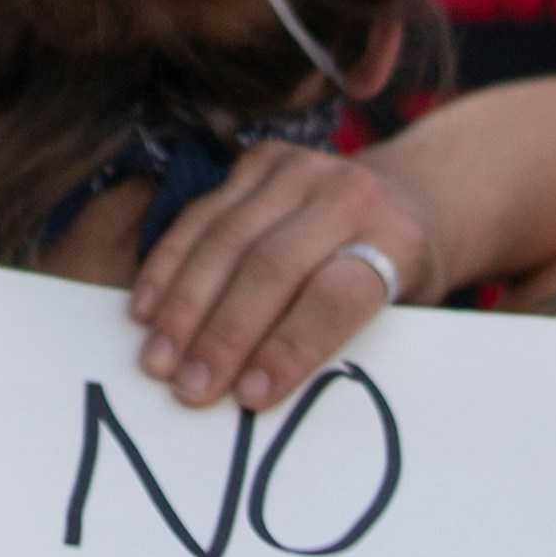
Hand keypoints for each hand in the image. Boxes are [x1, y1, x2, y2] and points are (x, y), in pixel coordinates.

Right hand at [127, 145, 442, 415]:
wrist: (408, 198)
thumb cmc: (396, 277)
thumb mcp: (399, 313)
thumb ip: (342, 342)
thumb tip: (260, 395)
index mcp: (397, 241)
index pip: (335, 297)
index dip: (288, 349)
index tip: (248, 397)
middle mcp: (350, 196)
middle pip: (271, 267)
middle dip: (222, 335)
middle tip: (189, 388)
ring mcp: (302, 169)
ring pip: (225, 239)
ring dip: (184, 306)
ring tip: (158, 359)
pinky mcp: (261, 159)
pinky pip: (201, 215)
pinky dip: (168, 266)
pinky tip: (147, 310)